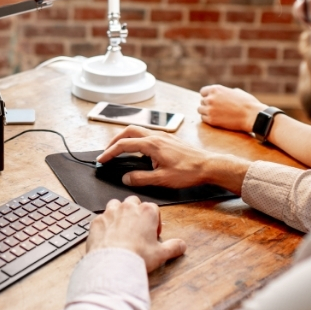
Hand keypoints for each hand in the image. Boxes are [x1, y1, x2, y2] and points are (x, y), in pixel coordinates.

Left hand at [86, 196, 185, 272]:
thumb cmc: (137, 256)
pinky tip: (107, 236)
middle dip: (136, 212)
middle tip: (138, 229)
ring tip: (122, 229)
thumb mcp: (161, 254)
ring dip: (119, 213)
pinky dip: (105, 224)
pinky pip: (101, 217)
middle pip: (134, 202)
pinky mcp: (97, 221)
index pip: (153, 208)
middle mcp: (128, 207)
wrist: (113, 263)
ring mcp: (111, 212)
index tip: (153, 232)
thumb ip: (174, 247)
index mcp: (146, 212)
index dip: (155, 221)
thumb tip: (182, 245)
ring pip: (116, 204)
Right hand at [97, 126, 249, 194]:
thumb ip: (141, 178)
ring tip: (120, 149)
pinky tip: (139, 151)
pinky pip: (147, 134)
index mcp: (152, 144)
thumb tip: (125, 178)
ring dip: (126, 138)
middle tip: (108, 151)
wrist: (208, 165)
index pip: (124, 144)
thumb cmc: (188, 172)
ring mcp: (163, 136)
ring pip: (138, 130)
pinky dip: (137, 139)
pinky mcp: (168, 139)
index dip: (110, 152)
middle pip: (129, 130)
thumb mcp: (162, 179)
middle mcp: (156, 136)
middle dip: (115, 139)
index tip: (102, 159)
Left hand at [198, 85, 265, 132]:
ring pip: (200, 110)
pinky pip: (203, 118)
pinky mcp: (211, 120)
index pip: (203, 92)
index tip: (212, 100)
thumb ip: (225, 92)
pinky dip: (208, 119)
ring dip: (206, 112)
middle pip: (202, 101)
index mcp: (216, 89)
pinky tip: (217, 119)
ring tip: (216, 114)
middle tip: (217, 109)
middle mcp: (210, 98)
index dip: (208, 96)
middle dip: (208, 104)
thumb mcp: (236, 91)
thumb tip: (222, 94)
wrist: (252, 116)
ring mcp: (210, 109)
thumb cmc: (247, 103)